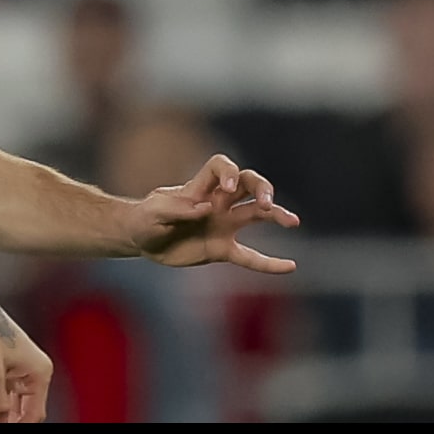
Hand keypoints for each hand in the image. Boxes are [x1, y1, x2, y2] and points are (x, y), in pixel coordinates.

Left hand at [0, 286, 51, 422]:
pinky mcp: (4, 364)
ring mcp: (18, 366)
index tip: (6, 430)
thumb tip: (2, 421)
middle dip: (14, 420)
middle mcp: (33, 369)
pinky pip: (5, 391)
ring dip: (6, 412)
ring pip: (16, 401)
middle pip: (28, 409)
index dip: (20, 425)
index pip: (35, 413)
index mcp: (39, 371)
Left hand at [131, 154, 300, 272]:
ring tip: (292, 221)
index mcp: (198, 188)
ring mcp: (223, 225)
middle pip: (247, 184)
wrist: (141, 240)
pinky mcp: (223, 249)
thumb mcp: (153, 212)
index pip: (220, 166)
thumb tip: (207, 208)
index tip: (227, 188)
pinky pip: (250, 257)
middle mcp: (217, 203)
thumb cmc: (145, 219)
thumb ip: (176, 209)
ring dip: (275, 215)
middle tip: (267, 203)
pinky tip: (290, 267)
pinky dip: (269, 263)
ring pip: (256, 215)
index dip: (228, 172)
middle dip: (261, 188)